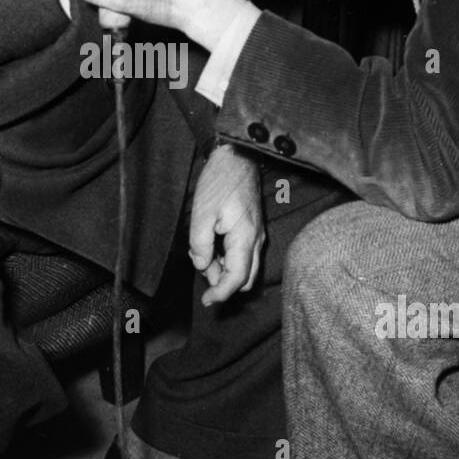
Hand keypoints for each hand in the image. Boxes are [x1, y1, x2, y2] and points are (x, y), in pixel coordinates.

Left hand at [189, 144, 264, 305]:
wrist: (237, 156)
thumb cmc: (220, 181)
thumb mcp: (201, 213)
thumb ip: (201, 245)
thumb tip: (203, 265)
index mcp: (245, 238)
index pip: (237, 279)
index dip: (221, 294)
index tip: (207, 302)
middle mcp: (256, 240)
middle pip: (245, 278)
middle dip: (223, 282)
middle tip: (202, 264)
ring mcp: (257, 234)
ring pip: (244, 267)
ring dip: (224, 268)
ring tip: (203, 248)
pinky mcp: (253, 228)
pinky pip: (244, 254)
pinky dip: (227, 257)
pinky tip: (211, 242)